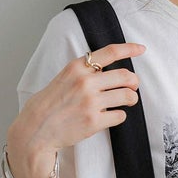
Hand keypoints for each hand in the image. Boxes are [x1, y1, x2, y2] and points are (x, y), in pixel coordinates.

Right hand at [7, 42, 146, 163]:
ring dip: (132, 99)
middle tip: (133, 86)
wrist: (37, 128)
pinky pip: (120, 115)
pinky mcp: (94, 121)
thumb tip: (107, 71)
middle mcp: (85, 82)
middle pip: (125, 76)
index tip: (141, 49)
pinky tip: (112, 116)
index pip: (109, 52)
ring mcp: (91, 102)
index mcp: (77, 67)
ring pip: (127, 96)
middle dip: (134, 82)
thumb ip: (84, 72)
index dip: (129, 49)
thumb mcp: (64, 78)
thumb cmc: (50, 104)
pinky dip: (119, 115)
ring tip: (127, 101)